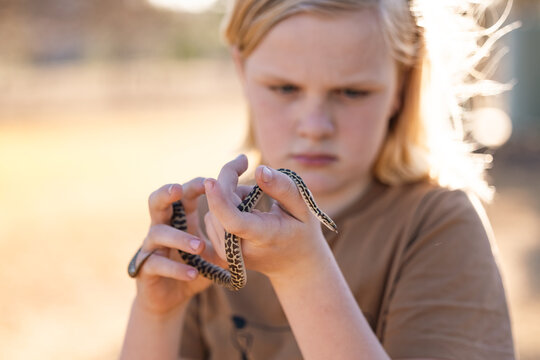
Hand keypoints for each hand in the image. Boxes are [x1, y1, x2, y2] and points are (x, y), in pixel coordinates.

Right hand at [133, 177, 218, 315]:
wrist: (170, 297)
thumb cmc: (195, 265)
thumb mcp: (215, 248)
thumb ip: (229, 233)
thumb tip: (254, 213)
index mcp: (179, 218)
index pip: (184, 194)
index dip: (195, 185)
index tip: (212, 179)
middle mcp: (161, 227)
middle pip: (156, 202)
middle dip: (166, 194)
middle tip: (179, 189)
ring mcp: (151, 247)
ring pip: (157, 233)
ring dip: (179, 238)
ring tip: (200, 245)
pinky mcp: (145, 269)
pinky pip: (157, 265)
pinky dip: (176, 269)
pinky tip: (193, 272)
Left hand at [204, 155, 329, 282]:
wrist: (294, 265)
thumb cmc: (302, 231)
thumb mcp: (304, 206)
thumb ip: (283, 187)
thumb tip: (259, 170)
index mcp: (263, 237)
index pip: (234, 221)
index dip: (219, 200)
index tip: (210, 181)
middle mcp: (240, 250)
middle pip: (220, 208)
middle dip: (232, 184)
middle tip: (260, 180)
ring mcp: (226, 254)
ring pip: (213, 210)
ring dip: (231, 198)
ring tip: (257, 206)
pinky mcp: (217, 252)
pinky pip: (212, 218)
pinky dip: (226, 208)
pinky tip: (247, 213)